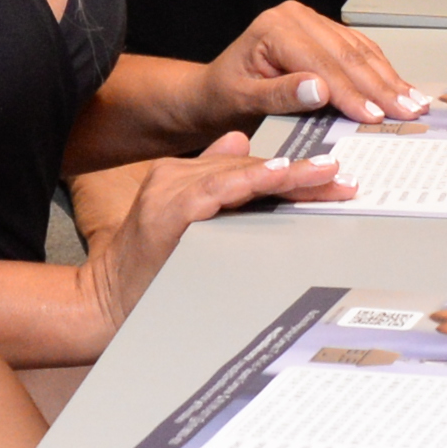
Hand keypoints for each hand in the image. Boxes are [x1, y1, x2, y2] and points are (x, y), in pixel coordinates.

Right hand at [79, 133, 335, 346]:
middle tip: (344, 181)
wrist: (102, 303)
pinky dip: (252, 182)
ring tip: (326, 177)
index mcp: (179, 176)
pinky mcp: (167, 210)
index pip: (246, 166)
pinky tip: (281, 178)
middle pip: (250, 168)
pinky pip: (219, 190)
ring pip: (240, 174)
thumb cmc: (145, 272)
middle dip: (301, 176)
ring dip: (288, 176)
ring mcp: (169, 190)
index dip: (290, 171)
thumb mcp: (182, 223)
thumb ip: (211, 182)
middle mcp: (174, 175)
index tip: (330, 177)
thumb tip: (240, 144)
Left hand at [199, 1, 418, 127]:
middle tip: (406, 112)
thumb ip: (279, 94)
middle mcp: (296, 17)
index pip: (323, 63)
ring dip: (389, 80)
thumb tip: (318, 89)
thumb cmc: (223, 95)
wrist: (213, 90)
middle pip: (348, 55)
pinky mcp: (324, 34)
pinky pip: (360, 51)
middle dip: (381, 87)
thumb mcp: (242, 99)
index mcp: (275, 27)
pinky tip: (400, 88)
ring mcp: (312, 23)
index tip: (374, 116)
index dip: (352, 93)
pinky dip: (383, 72)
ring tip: (413, 104)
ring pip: (361, 51)